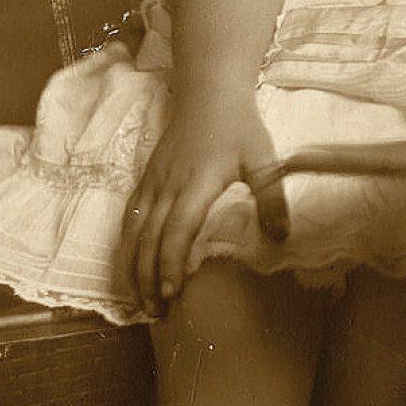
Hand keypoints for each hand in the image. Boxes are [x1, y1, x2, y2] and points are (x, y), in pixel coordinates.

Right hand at [121, 92, 270, 321]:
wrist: (208, 93)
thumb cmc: (238, 126)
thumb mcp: (263, 159)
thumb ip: (272, 197)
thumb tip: (281, 238)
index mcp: (195, 184)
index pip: (175, 232)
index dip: (171, 264)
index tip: (173, 293)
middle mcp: (166, 187)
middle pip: (147, 241)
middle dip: (148, 279)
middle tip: (156, 313)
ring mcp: (151, 184)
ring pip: (132, 234)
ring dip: (131, 269)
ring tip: (140, 301)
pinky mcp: (145, 180)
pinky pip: (128, 219)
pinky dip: (125, 248)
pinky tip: (130, 269)